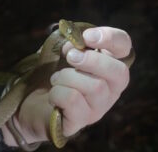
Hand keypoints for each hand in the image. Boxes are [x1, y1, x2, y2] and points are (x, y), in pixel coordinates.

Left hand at [4, 26, 131, 144]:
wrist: (33, 103)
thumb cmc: (54, 74)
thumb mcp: (63, 54)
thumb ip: (72, 45)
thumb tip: (75, 45)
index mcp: (108, 66)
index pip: (124, 47)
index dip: (111, 38)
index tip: (87, 36)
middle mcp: (111, 89)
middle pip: (119, 73)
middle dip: (92, 60)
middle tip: (70, 57)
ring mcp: (99, 108)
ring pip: (95, 87)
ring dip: (67, 77)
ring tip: (55, 79)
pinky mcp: (81, 121)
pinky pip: (73, 100)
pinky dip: (57, 92)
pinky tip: (53, 95)